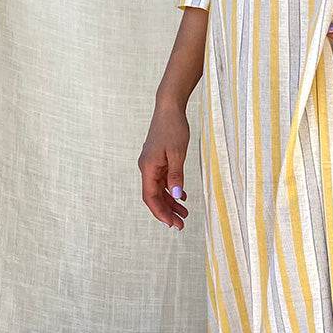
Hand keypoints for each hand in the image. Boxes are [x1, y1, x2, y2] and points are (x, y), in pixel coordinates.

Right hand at [138, 102, 190, 230]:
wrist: (169, 108)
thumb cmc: (173, 128)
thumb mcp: (178, 153)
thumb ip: (177, 175)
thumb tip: (176, 196)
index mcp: (148, 167)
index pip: (150, 197)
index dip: (161, 213)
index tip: (173, 224)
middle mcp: (147, 168)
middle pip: (154, 196)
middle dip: (167, 212)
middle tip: (181, 225)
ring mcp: (152, 164)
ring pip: (159, 189)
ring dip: (171, 202)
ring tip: (185, 214)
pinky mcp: (158, 160)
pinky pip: (163, 180)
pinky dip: (172, 190)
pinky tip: (182, 197)